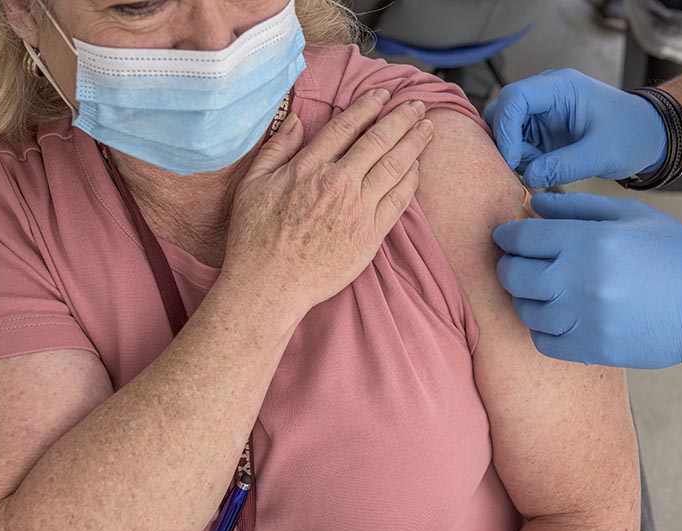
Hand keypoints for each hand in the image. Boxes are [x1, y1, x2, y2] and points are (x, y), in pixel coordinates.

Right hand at [224, 90, 432, 310]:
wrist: (269, 285)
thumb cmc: (255, 237)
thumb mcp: (253, 184)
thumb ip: (277, 148)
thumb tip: (296, 119)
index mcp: (309, 168)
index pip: (347, 127)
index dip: (368, 106)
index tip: (383, 95)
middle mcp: (338, 184)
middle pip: (378, 141)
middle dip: (401, 118)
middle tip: (418, 105)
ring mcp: (357, 210)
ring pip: (394, 166)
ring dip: (414, 143)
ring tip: (427, 128)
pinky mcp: (370, 236)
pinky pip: (398, 200)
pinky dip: (410, 179)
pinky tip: (416, 166)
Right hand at [484, 69, 667, 188]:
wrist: (647, 135)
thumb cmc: (632, 134)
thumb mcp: (602, 154)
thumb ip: (564, 166)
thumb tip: (528, 177)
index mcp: (560, 87)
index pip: (514, 98)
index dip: (505, 129)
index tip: (513, 160)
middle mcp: (544, 95)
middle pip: (501, 112)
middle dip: (507, 143)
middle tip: (526, 167)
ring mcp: (540, 112)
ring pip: (504, 130)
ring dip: (514, 154)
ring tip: (542, 168)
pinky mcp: (539, 130)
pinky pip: (515, 143)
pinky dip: (521, 160)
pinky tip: (543, 168)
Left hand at [493, 192, 681, 368]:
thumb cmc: (671, 252)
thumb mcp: (629, 214)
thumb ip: (576, 206)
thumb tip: (533, 205)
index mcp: (588, 241)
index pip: (522, 238)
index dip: (506, 235)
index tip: (505, 236)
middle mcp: (580, 281)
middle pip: (513, 276)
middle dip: (507, 266)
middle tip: (516, 263)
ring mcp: (585, 318)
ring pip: (525, 311)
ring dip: (525, 298)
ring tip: (541, 290)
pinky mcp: (593, 348)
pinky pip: (542, 342)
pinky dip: (541, 329)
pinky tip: (556, 317)